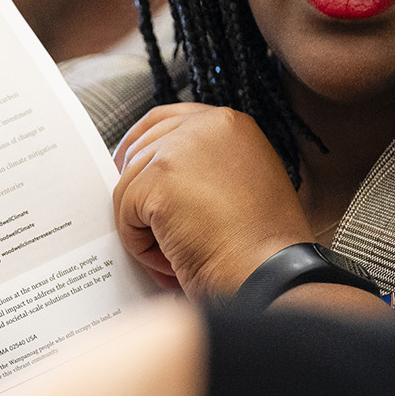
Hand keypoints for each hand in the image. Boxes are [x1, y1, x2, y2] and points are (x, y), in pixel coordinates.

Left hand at [112, 103, 310, 297]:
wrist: (269, 275)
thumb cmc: (262, 249)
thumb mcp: (245, 186)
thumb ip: (205, 167)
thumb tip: (165, 178)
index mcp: (230, 124)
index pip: (164, 120)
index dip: (141, 148)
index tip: (129, 174)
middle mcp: (206, 125)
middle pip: (139, 149)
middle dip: (137, 191)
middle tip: (148, 228)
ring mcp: (181, 148)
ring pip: (129, 184)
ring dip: (143, 227)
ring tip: (175, 254)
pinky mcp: (159, 179)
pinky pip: (125, 212)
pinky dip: (139, 244)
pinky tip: (169, 260)